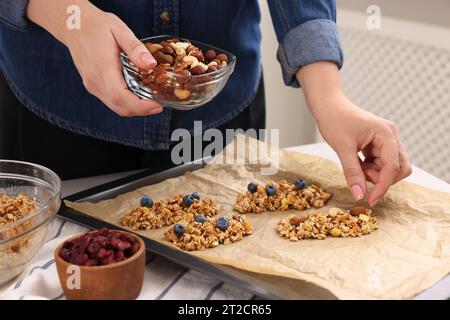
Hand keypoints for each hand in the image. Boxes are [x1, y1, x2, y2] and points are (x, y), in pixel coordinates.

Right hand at [27, 0, 161, 116]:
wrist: (74, 25)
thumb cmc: (98, 26)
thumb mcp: (120, 30)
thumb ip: (136, 48)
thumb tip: (151, 64)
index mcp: (102, 68)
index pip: (120, 96)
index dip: (140, 106)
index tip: (157, 106)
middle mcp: (95, 81)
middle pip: (120, 107)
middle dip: (141, 110)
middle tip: (158, 106)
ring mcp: (92, 85)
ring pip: (116, 106)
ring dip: (134, 109)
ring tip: (151, 102)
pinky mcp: (92, 86)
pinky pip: (111, 101)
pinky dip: (126, 104)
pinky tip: (137, 96)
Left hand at [297, 62, 411, 205]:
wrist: (327, 106)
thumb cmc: (334, 120)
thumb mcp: (342, 148)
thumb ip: (352, 172)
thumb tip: (359, 195)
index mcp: (387, 134)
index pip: (393, 167)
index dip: (383, 186)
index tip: (371, 200)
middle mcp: (391, 137)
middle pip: (399, 168)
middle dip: (382, 178)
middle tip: (361, 176)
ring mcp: (385, 140)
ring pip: (389, 167)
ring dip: (374, 173)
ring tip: (356, 166)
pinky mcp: (377, 144)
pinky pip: (380, 163)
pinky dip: (369, 168)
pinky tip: (357, 163)